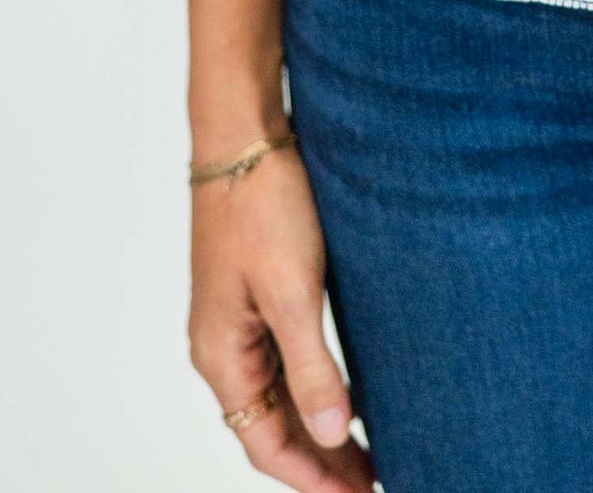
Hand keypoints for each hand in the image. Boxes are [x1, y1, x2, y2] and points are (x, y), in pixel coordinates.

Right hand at [188, 145, 373, 487]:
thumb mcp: (293, 292)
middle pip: (271, 426)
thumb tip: (329, 432)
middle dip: (319, 460)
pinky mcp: (257, 291)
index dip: (313, 477)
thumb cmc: (262, 205)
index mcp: (222, 355)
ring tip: (364, 451)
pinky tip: (344, 391)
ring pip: (278, 395)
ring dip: (317, 426)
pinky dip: (312, 386)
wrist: (245, 134)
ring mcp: (237, 319)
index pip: (266, 444)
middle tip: (371, 482)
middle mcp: (223, 346)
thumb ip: (311, 366)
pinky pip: (282, 360)